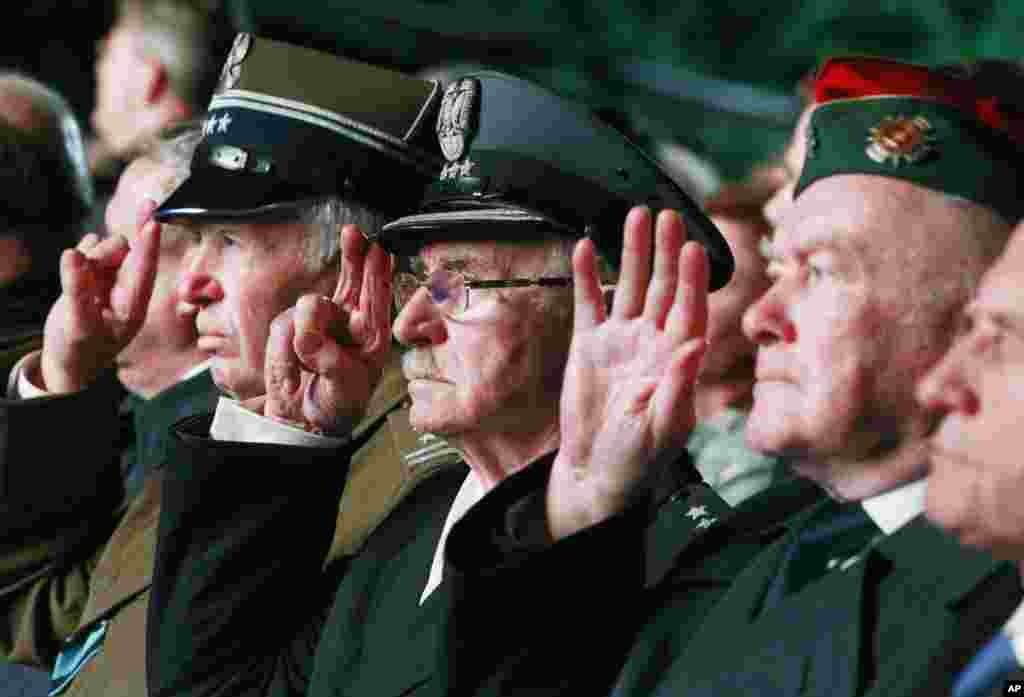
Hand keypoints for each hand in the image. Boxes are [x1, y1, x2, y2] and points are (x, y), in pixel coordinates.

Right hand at [40, 203, 160, 393]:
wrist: (68, 359)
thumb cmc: (78, 349)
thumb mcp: (77, 324)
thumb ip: (76, 289)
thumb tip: (73, 254)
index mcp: (133, 304)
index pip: (144, 269)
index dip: (149, 244)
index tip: (154, 220)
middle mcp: (127, 288)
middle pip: (124, 250)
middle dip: (106, 250)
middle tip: (84, 263)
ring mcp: (111, 278)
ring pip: (106, 246)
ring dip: (90, 255)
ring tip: (75, 283)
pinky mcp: (94, 273)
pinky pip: (91, 248)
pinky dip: (81, 253)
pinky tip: (73, 271)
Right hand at [264, 225, 392, 435]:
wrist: (302, 420)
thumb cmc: (335, 405)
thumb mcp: (344, 389)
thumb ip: (329, 361)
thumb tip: (307, 334)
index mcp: (371, 336)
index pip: (377, 297)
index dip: (377, 271)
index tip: (378, 248)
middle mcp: (348, 322)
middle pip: (353, 279)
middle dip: (353, 255)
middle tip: (353, 234)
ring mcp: (319, 321)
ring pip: (309, 306)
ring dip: (305, 335)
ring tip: (308, 365)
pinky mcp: (290, 326)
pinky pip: (283, 326)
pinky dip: (284, 348)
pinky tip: (294, 365)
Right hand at [547, 207, 708, 539]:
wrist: (595, 472)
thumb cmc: (639, 458)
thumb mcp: (664, 428)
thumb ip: (678, 385)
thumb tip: (695, 344)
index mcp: (677, 359)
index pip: (689, 309)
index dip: (691, 279)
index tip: (694, 248)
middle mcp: (651, 342)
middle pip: (661, 287)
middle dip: (665, 251)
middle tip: (667, 216)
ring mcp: (620, 340)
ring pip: (628, 285)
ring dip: (631, 252)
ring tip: (634, 216)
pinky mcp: (589, 345)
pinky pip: (589, 302)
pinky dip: (586, 275)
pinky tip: (585, 246)